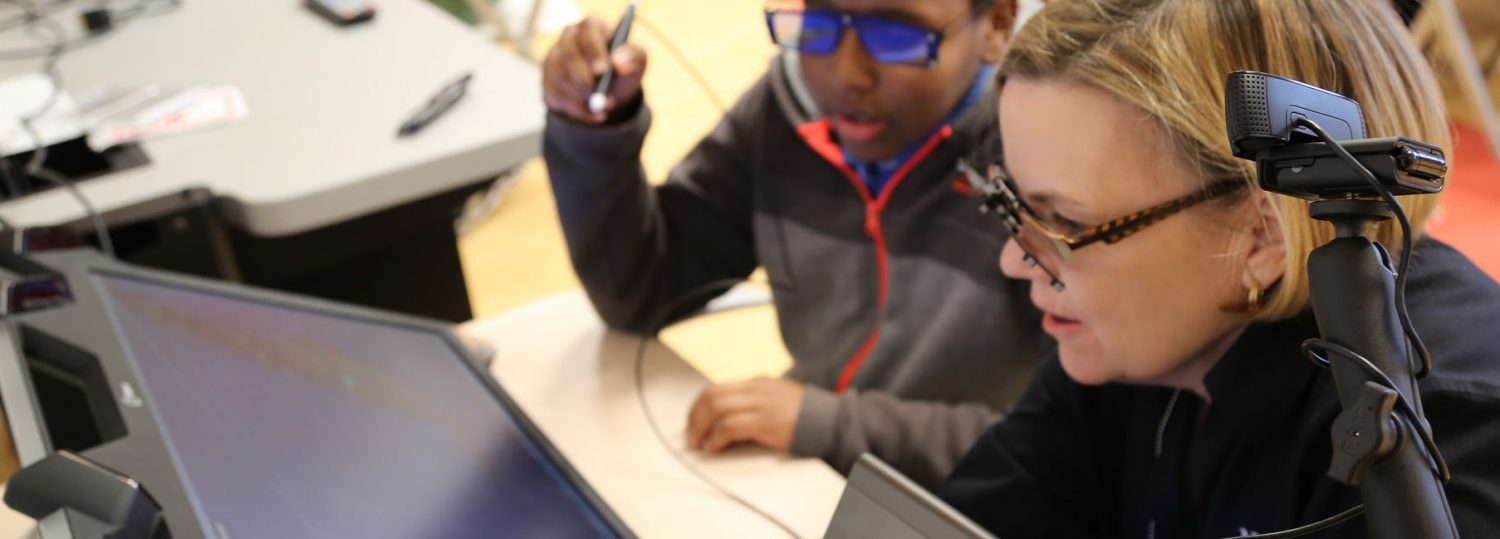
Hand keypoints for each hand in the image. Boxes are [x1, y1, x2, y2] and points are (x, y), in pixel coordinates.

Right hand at [542, 16, 646, 123]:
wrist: (611, 90)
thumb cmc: (622, 67)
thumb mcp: (637, 60)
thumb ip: (633, 57)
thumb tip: (618, 63)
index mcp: (591, 26)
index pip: (587, 30)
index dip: (594, 50)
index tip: (603, 70)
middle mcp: (568, 38)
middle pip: (568, 55)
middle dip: (586, 80)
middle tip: (603, 97)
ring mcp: (554, 59)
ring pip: (560, 78)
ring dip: (582, 97)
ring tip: (604, 107)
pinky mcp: (548, 82)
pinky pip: (557, 96)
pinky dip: (578, 110)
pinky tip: (594, 115)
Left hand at [686, 377, 805, 452]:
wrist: (832, 422)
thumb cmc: (807, 417)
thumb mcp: (778, 399)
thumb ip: (756, 403)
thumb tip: (727, 422)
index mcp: (757, 383)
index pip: (717, 388)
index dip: (699, 407)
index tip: (694, 424)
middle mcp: (756, 389)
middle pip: (711, 396)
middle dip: (694, 417)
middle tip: (691, 437)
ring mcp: (760, 403)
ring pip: (716, 408)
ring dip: (701, 428)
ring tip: (700, 444)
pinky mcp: (765, 420)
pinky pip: (729, 426)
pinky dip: (716, 438)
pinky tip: (715, 448)